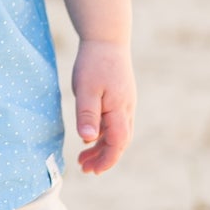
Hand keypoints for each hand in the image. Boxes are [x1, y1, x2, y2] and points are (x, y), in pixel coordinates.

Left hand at [72, 39, 134, 174]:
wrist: (107, 38)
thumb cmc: (94, 63)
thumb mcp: (85, 89)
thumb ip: (87, 114)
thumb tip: (87, 139)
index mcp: (119, 110)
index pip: (118, 144)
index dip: (107, 160)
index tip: (93, 171)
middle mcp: (126, 109)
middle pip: (119, 142)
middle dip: (103, 158)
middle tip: (84, 168)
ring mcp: (125, 103)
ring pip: (117, 133)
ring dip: (102, 147)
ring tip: (83, 158)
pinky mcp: (120, 97)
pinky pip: (115, 122)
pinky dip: (103, 134)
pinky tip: (90, 136)